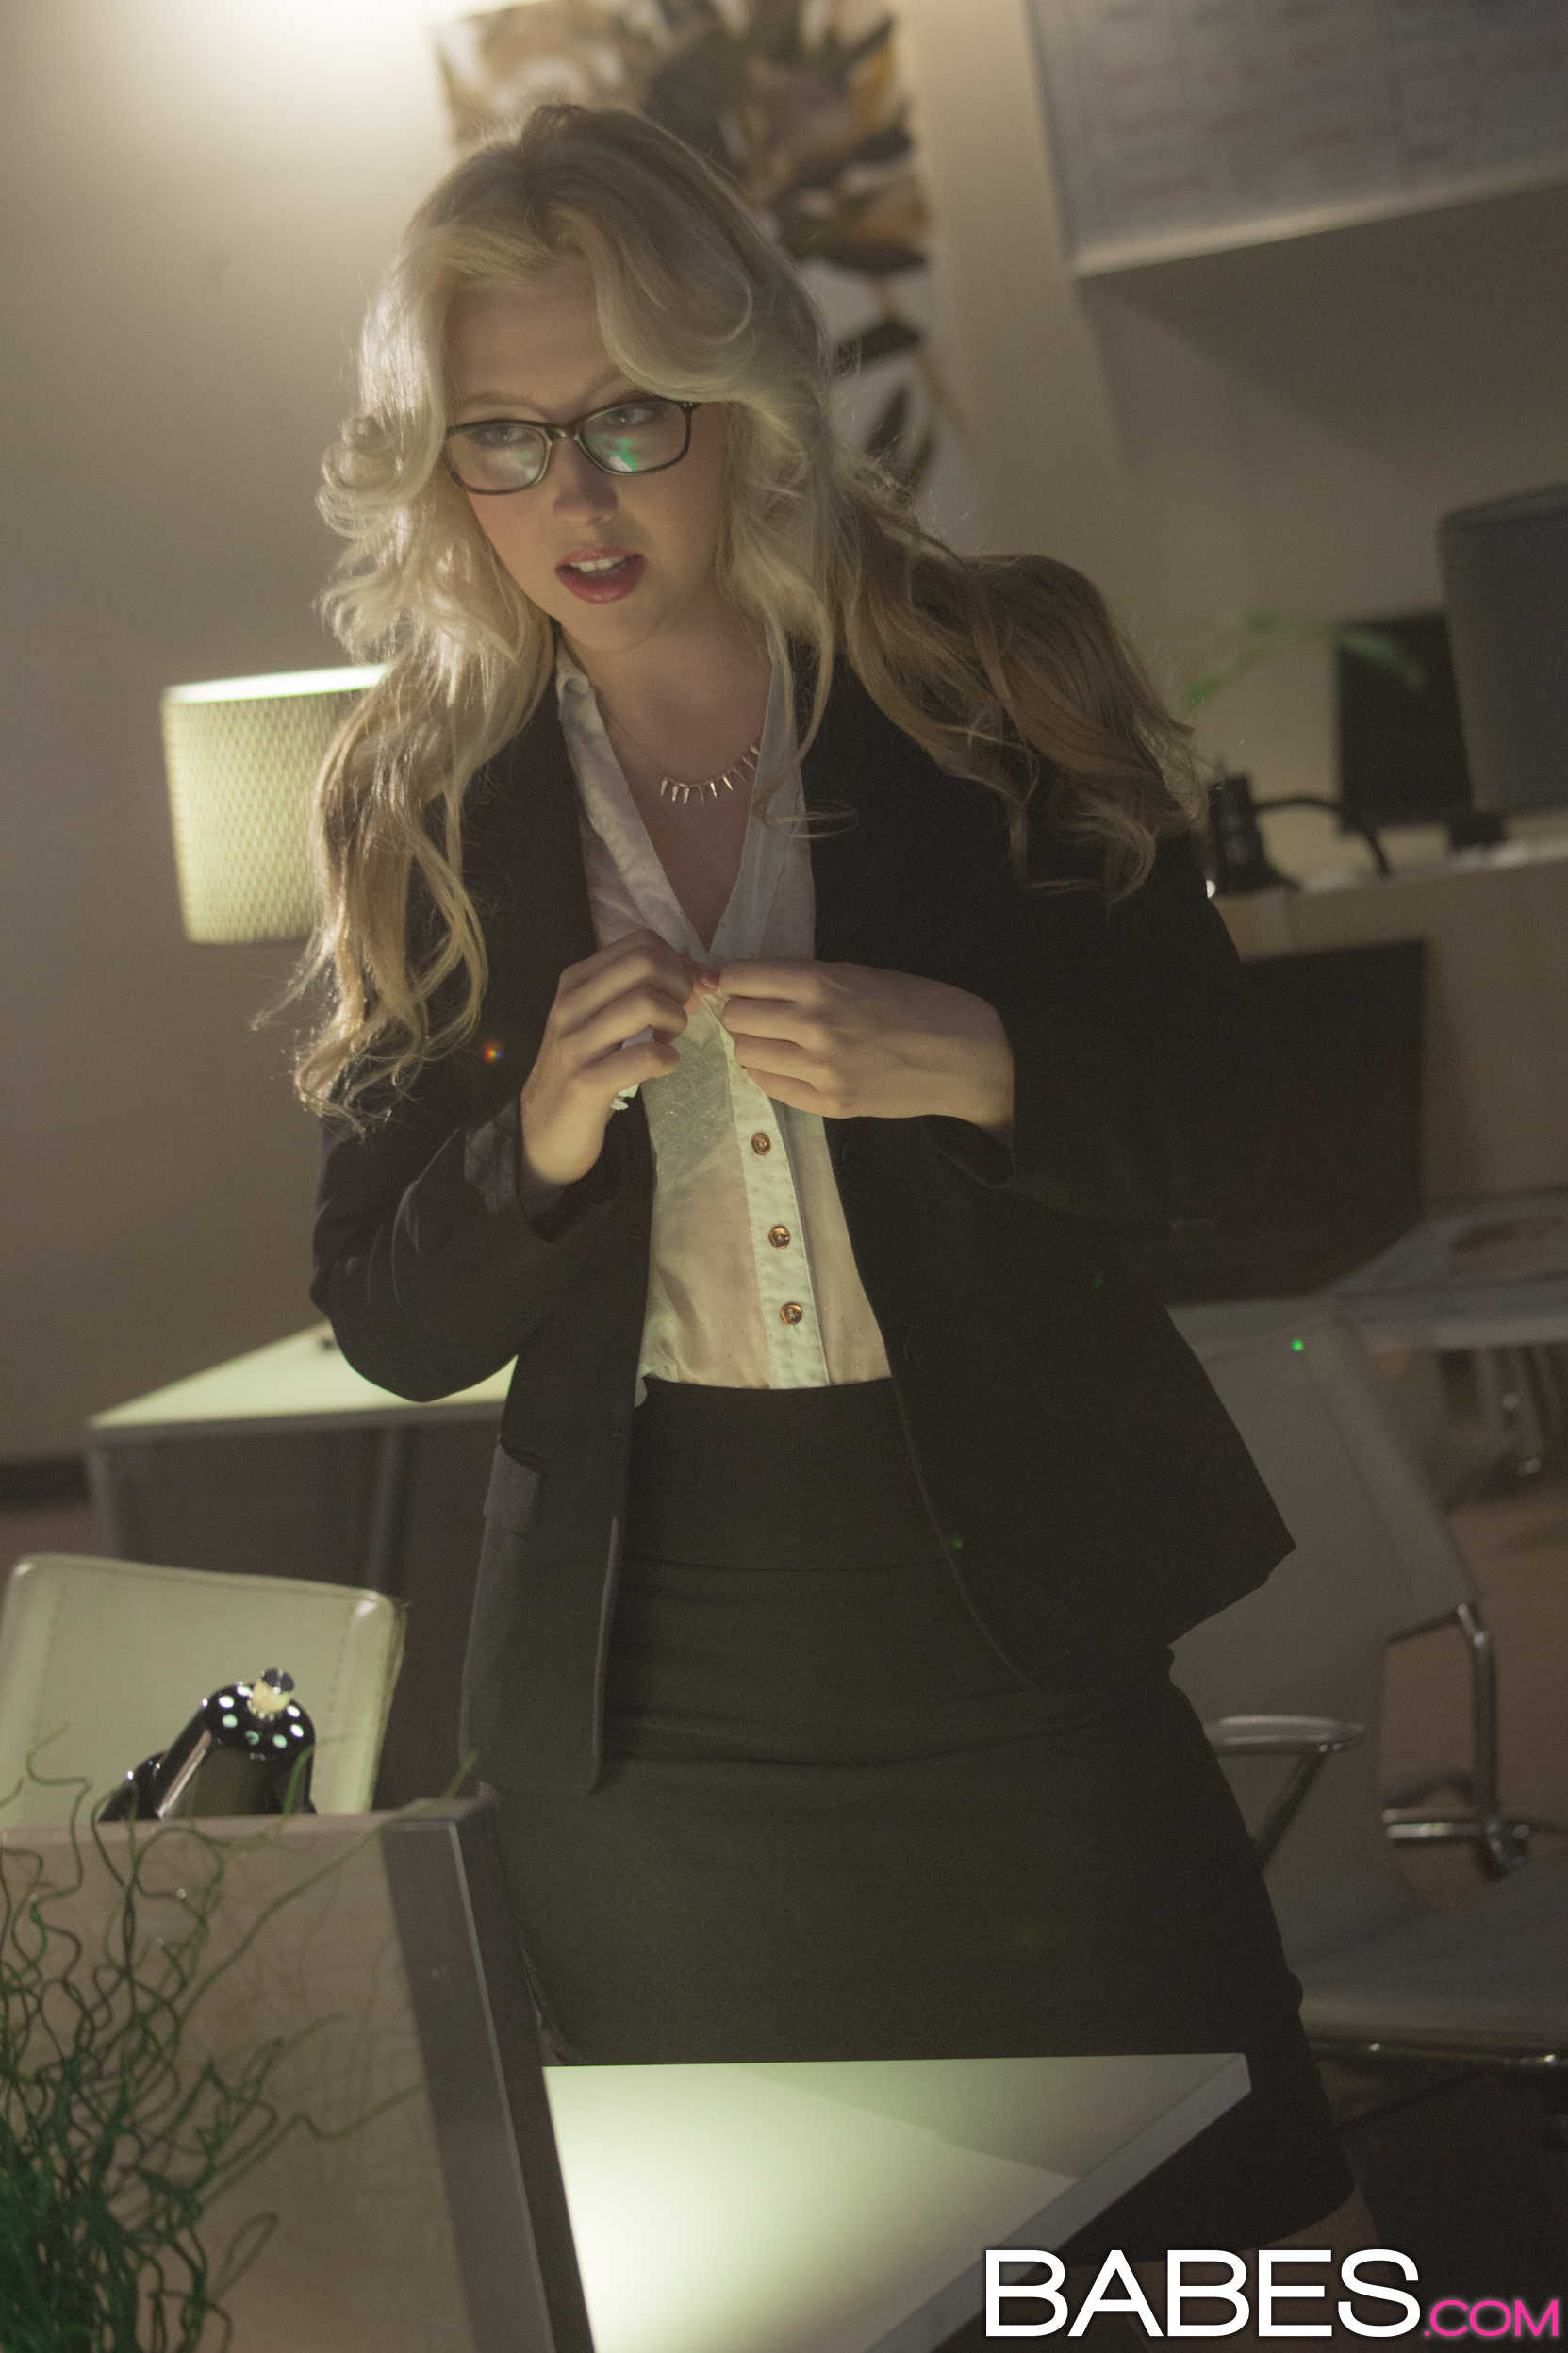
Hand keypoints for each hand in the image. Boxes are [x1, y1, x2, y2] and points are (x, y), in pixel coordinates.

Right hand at [520, 928, 708, 1188]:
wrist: (544, 1129)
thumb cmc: (582, 1066)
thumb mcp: (602, 1019)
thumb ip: (641, 990)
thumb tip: (701, 972)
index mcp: (576, 981)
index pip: (640, 942)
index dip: (675, 964)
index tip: (679, 994)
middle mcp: (571, 1004)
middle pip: (646, 963)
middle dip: (679, 987)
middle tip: (675, 1017)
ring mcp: (575, 1043)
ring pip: (646, 1003)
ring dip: (674, 1022)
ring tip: (667, 1041)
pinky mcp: (586, 1082)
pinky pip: (646, 1057)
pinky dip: (668, 1060)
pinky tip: (663, 1066)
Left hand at [711, 958, 1014, 1132]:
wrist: (966, 1056)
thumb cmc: (920, 1003)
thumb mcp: (862, 973)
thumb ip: (807, 979)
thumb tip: (750, 983)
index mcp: (822, 982)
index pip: (739, 978)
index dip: (732, 979)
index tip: (739, 983)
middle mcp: (813, 1025)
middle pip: (735, 1018)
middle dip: (741, 1011)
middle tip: (760, 1012)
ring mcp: (819, 1070)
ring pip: (745, 1054)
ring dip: (753, 1043)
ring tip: (776, 1039)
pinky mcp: (829, 1103)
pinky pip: (769, 1086)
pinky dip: (769, 1071)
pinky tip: (788, 1063)